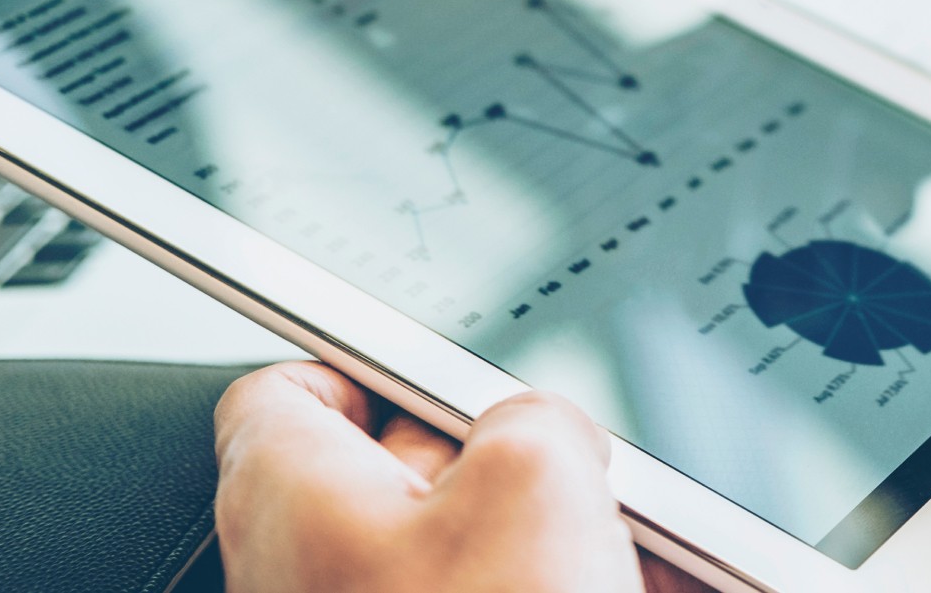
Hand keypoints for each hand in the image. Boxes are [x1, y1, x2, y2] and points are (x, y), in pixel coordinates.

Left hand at [214, 362, 710, 592]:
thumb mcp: (537, 473)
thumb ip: (533, 414)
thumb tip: (543, 431)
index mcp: (296, 496)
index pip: (289, 393)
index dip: (369, 364)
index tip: (426, 360)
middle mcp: (314, 574)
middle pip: (401, 472)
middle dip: (504, 457)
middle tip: (567, 455)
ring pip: (471, 554)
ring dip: (558, 535)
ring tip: (637, 541)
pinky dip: (568, 590)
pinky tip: (641, 585)